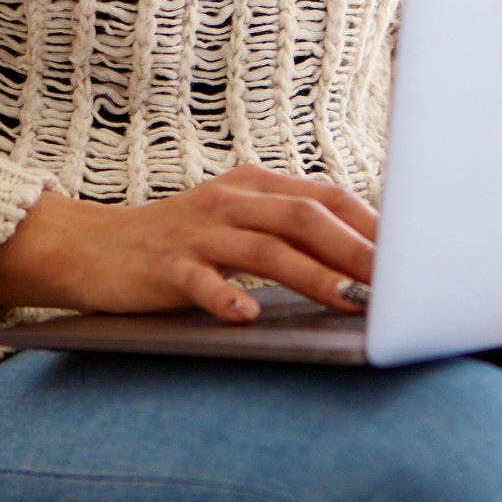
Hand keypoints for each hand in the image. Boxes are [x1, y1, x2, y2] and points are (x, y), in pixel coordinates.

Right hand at [0, 163, 377, 321]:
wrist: (90, 246)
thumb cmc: (176, 240)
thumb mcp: (233, 221)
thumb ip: (285, 230)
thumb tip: (359, 258)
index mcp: (252, 187)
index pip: (323, 197)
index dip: (368, 221)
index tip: (411, 249)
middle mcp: (229, 203)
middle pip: (303, 218)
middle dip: (354, 248)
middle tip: (396, 280)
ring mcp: (196, 234)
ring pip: (263, 250)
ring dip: (311, 275)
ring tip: (348, 299)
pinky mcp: (164, 267)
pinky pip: (199, 281)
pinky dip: (225, 298)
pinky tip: (247, 315)